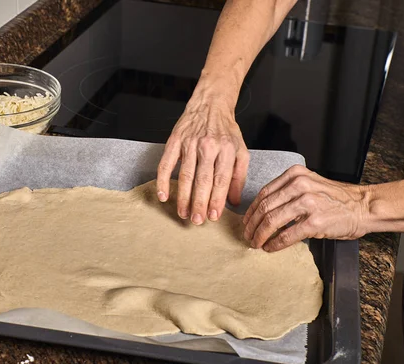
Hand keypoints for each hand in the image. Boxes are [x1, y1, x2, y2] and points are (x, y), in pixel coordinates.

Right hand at [156, 91, 248, 224]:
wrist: (210, 104)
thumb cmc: (225, 130)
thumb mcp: (240, 150)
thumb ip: (238, 176)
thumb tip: (233, 201)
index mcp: (226, 149)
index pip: (221, 179)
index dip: (217, 200)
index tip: (213, 216)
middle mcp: (208, 146)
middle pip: (202, 180)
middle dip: (199, 203)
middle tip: (197, 221)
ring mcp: (189, 143)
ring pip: (185, 175)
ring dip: (183, 197)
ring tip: (183, 213)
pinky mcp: (174, 141)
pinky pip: (166, 164)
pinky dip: (163, 181)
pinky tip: (162, 196)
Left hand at [243, 165, 368, 251]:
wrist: (362, 206)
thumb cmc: (334, 198)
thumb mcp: (308, 184)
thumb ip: (286, 192)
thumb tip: (260, 211)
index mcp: (295, 175)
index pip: (263, 193)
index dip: (251, 211)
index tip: (246, 222)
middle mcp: (299, 186)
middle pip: (264, 208)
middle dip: (252, 225)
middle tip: (248, 236)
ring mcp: (308, 203)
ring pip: (271, 221)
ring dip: (260, 235)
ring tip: (256, 243)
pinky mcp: (315, 221)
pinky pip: (287, 235)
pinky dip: (275, 244)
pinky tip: (270, 248)